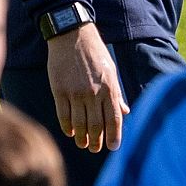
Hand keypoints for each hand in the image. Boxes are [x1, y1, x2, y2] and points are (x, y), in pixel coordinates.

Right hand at [46, 22, 128, 151]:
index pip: (114, 119)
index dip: (114, 136)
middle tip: (95, 149)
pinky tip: (71, 132)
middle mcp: (93, 92)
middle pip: (97, 125)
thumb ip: (116, 94)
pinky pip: (63, 115)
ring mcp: (75, 92)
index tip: (113, 147)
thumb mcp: (110, 71)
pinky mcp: (59, 90)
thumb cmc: (95, 53)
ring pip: (80, 124)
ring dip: (83, 138)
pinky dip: (68, 127)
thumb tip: (125, 113)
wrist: (72, 36)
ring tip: (83, 144)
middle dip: (97, 142)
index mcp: (109, 87)